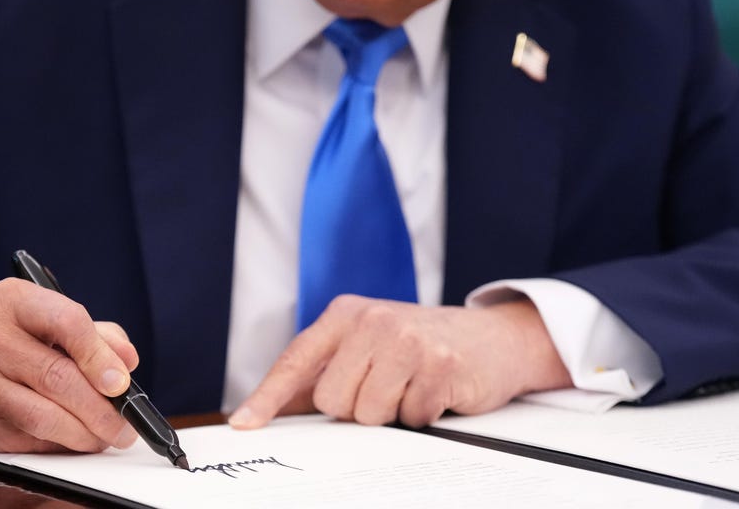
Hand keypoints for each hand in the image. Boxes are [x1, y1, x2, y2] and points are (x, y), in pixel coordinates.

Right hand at [0, 278, 140, 455]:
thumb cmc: (19, 345)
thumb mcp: (57, 325)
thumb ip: (100, 337)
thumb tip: (127, 361)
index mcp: (12, 299)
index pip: (66, 321)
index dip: (99, 357)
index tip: (122, 384)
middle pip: (57, 376)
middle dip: (100, 408)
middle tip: (126, 426)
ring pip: (41, 416)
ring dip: (84, 434)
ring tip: (106, 437)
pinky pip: (24, 439)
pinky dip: (58, 444)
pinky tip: (73, 440)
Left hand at [228, 295, 570, 429]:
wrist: (493, 339)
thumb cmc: (423, 346)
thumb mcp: (368, 346)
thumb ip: (322, 373)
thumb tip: (268, 410)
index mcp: (347, 314)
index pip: (297, 360)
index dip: (268, 396)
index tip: (244, 424)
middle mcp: (374, 320)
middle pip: (333, 400)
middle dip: (356, 408)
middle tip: (386, 388)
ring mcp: (408, 340)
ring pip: (368, 414)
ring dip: (391, 414)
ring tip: (410, 388)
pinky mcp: (439, 365)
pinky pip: (409, 419)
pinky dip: (422, 416)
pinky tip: (434, 392)